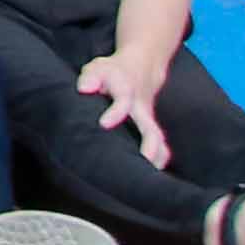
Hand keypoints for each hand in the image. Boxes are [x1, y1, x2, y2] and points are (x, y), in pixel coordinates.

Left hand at [80, 40, 177, 163]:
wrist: (141, 66)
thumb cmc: (112, 71)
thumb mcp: (98, 67)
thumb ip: (90, 77)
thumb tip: (84, 89)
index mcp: (125, 90)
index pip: (123, 100)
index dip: (115, 112)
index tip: (104, 124)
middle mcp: (140, 107)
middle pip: (150, 127)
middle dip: (149, 145)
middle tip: (144, 162)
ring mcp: (148, 118)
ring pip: (158, 139)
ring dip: (156, 157)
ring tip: (149, 177)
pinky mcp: (151, 126)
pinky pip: (160, 144)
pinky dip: (160, 158)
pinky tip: (152, 175)